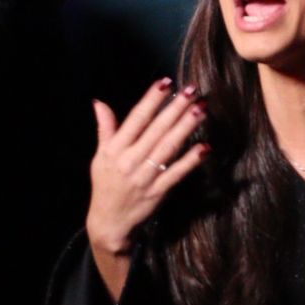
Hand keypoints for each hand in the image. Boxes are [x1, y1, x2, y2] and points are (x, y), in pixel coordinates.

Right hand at [85, 79, 209, 256]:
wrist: (109, 222)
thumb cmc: (106, 183)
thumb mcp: (100, 156)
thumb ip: (105, 128)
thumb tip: (99, 102)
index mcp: (115, 149)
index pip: (135, 119)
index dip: (151, 100)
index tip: (166, 82)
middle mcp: (129, 161)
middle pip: (156, 130)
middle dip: (175, 108)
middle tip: (192, 90)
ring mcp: (145, 177)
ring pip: (168, 148)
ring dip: (185, 128)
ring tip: (201, 109)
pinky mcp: (158, 192)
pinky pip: (177, 174)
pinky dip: (190, 161)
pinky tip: (204, 147)